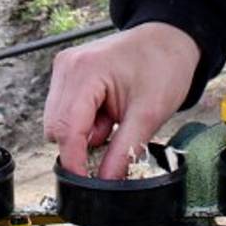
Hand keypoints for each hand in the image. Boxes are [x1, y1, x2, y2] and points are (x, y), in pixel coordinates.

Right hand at [43, 23, 201, 178]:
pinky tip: (107, 113)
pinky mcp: (69, 74)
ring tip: (115, 120)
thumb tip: (105, 183)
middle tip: (114, 143)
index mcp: (84, 71)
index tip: (87, 186)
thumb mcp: (149, 114)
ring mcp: (65, 69)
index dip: (74, 163)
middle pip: (56, 127)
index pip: (66, 129)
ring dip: (84, 134)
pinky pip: (66, 112)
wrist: (169, 39)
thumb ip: (124, 152)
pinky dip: (85, 123)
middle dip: (81, 146)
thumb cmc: (163, 65)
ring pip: (59, 122)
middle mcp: (67, 67)